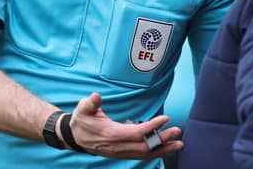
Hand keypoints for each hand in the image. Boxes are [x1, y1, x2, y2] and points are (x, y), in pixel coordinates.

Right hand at [67, 92, 183, 158]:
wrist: (74, 136)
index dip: (151, 127)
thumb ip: (90, 103)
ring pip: (144, 154)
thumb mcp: (83, 109)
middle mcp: (117, 146)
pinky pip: (141, 155)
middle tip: (177, 132)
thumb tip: (96, 96)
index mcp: (110, 134)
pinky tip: (166, 148)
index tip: (165, 118)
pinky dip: (155, 153)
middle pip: (144, 147)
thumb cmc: (81, 120)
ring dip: (162, 149)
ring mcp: (120, 152)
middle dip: (162, 140)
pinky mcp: (122, 153)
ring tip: (178, 144)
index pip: (135, 133)